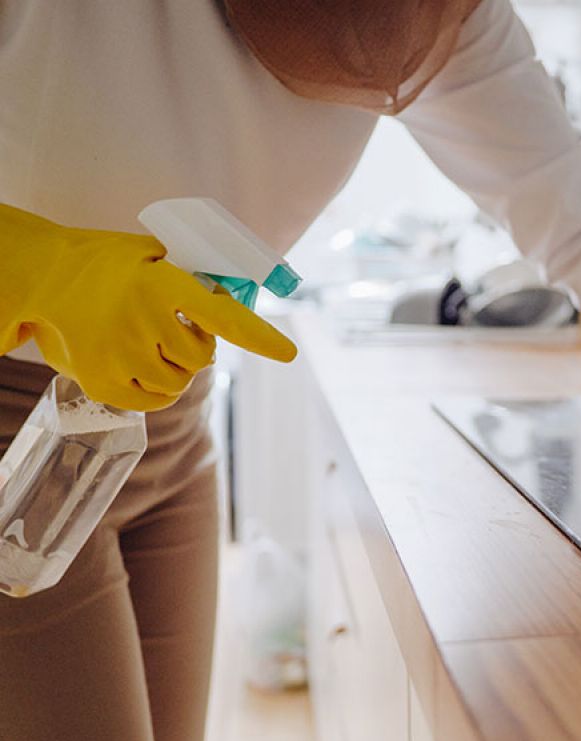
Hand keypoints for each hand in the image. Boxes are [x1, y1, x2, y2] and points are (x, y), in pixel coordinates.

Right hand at [2, 203, 296, 410]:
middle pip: (202, 358)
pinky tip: (142, 364)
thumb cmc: (108, 262)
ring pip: (180, 382)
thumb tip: (240, 293)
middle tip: (173, 325)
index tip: (288, 353)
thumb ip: (195, 272)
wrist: (43, 276)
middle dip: (197, 345)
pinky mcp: (101, 382)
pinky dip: (157, 390)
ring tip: (151, 340)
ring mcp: (120, 355)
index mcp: (162, 284)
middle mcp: (143, 321)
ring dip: (177, 367)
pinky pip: (154, 401)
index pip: (223, 317)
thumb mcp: (153, 251)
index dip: (260, 337)